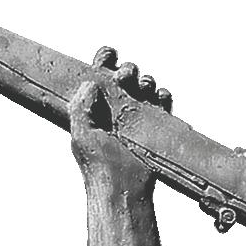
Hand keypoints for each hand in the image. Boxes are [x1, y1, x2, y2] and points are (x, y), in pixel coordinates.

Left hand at [67, 46, 172, 189]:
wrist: (123, 189)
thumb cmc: (98, 166)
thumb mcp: (81, 134)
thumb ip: (80, 107)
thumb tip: (91, 82)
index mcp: (94, 107)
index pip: (98, 75)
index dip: (104, 60)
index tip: (109, 55)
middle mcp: (115, 109)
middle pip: (125, 76)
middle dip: (128, 69)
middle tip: (125, 77)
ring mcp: (136, 116)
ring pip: (145, 86)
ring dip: (146, 80)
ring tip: (143, 88)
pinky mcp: (155, 126)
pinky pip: (163, 103)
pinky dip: (164, 96)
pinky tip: (160, 97)